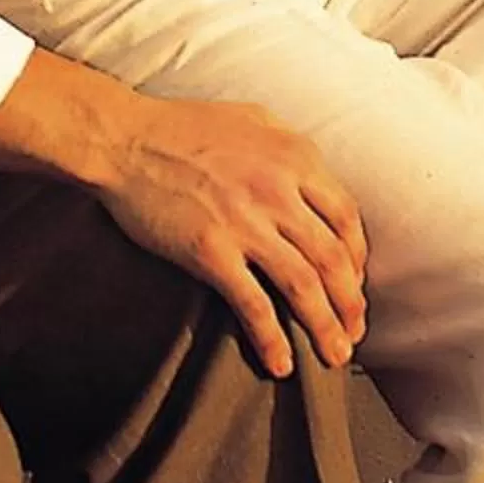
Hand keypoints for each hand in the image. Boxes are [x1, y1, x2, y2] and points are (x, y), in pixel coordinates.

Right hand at [94, 92, 369, 379]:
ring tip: (334, 356)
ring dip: (324, 327)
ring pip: (303, 285)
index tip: (355, 284)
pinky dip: (271, 338)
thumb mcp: (253, 118)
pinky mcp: (210, 251)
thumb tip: (312, 178)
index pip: (346, 217)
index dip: (357, 258)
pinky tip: (280, 363)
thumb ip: (289, 148)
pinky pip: (253, 304)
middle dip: (350, 302)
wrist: (126, 139)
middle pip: (333, 258)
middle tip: (355, 332)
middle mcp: (279, 190)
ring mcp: (246, 222)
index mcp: (295, 157)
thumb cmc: (185, 126)